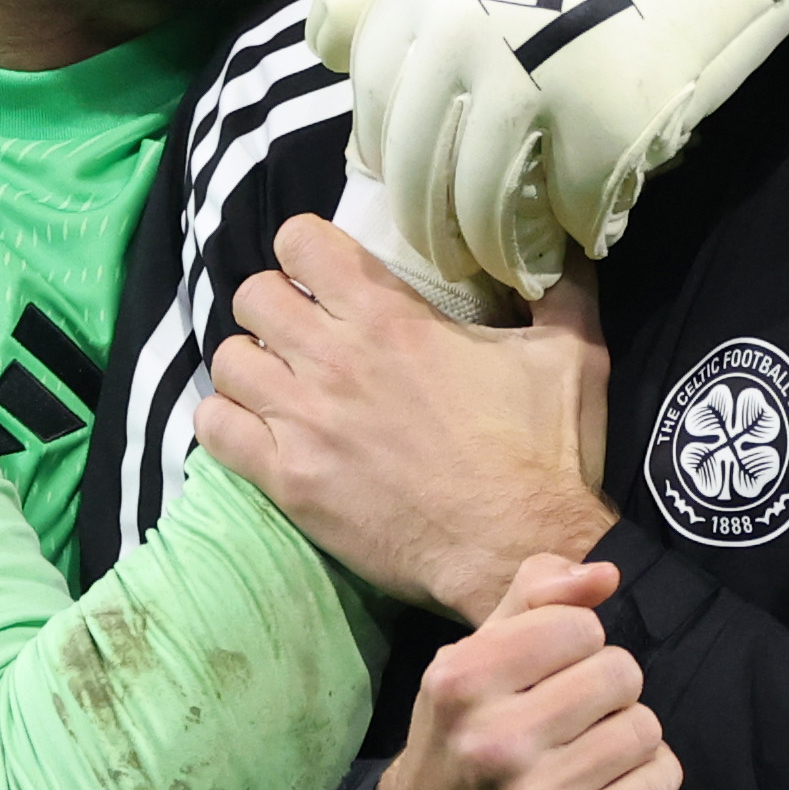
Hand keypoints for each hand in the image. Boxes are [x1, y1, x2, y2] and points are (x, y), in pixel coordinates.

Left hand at [195, 213, 612, 621]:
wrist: (521, 547)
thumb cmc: (545, 451)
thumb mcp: (572, 353)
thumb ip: (562, 290)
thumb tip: (568, 243)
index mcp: (390, 317)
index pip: (299, 243)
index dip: (305, 252)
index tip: (324, 275)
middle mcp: (335, 358)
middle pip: (254, 295)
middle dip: (274, 305)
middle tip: (301, 331)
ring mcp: (305, 421)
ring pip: (227, 359)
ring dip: (249, 364)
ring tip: (279, 382)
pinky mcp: (289, 481)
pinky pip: (216, 428)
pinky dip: (228, 421)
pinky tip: (259, 429)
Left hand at [306, 0, 788, 298]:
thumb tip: (324, 44)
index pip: (374, 110)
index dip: (392, 159)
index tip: (416, 183)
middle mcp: (459, 44)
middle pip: (415, 177)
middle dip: (433, 229)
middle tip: (456, 252)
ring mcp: (529, 92)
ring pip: (482, 212)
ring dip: (496, 252)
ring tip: (514, 268)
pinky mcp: (599, 132)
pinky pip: (565, 216)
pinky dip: (571, 238)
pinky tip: (581, 240)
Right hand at [374, 554, 683, 789]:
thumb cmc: (459, 739)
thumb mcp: (472, 658)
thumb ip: (533, 598)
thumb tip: (606, 575)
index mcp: (462, 680)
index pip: (579, 625)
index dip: (578, 641)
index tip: (553, 668)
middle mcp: (493, 740)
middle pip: (619, 672)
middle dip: (608, 685)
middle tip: (577, 711)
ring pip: (644, 728)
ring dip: (628, 733)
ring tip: (592, 747)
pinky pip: (657, 784)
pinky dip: (648, 777)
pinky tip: (610, 784)